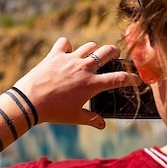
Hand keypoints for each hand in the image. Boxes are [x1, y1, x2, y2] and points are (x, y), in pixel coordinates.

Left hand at [12, 37, 140, 128]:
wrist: (29, 102)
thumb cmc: (54, 112)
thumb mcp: (75, 117)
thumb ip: (91, 119)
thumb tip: (102, 125)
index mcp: (92, 84)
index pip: (119, 79)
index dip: (132, 79)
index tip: (137, 79)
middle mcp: (84, 68)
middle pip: (108, 52)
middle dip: (115, 52)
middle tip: (114, 55)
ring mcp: (70, 59)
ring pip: (89, 45)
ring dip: (93, 50)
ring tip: (91, 55)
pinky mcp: (55, 54)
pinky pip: (65, 42)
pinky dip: (67, 46)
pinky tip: (66, 52)